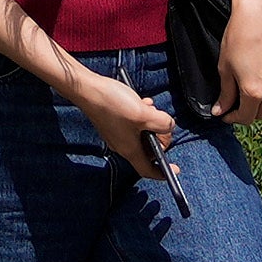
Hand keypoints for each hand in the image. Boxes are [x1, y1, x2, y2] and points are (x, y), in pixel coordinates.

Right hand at [60, 61, 181, 178]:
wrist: (87, 89)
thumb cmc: (111, 103)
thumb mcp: (144, 114)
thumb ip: (162, 123)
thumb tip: (169, 126)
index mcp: (130, 149)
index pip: (148, 170)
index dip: (163, 172)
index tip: (175, 169)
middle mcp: (123, 145)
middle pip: (148, 150)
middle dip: (159, 137)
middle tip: (162, 124)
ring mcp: (117, 134)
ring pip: (142, 134)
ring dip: (150, 122)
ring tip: (149, 108)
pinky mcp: (113, 123)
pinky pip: (133, 125)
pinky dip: (141, 116)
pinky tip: (141, 103)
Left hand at [208, 0, 261, 119]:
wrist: (257, 16)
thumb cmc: (236, 39)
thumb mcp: (225, 69)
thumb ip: (225, 94)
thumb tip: (220, 112)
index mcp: (254, 91)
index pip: (246, 118)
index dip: (234, 118)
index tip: (227, 114)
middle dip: (249, 111)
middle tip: (238, 102)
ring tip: (254, 91)